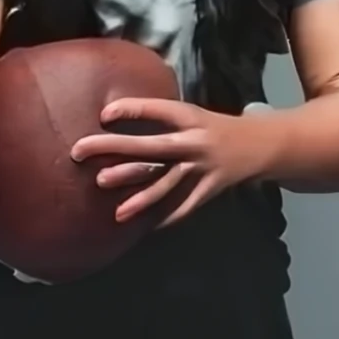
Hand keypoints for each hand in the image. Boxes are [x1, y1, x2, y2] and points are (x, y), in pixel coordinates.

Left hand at [70, 99, 266, 228]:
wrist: (258, 144)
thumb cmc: (212, 127)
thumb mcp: (189, 115)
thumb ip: (158, 119)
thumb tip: (112, 119)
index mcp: (188, 116)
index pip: (155, 110)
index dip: (130, 110)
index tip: (103, 115)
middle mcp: (193, 141)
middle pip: (149, 146)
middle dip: (113, 149)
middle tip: (79, 152)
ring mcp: (202, 168)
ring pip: (166, 184)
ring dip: (140, 196)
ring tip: (116, 211)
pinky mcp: (209, 189)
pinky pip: (185, 206)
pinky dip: (167, 217)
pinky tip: (146, 228)